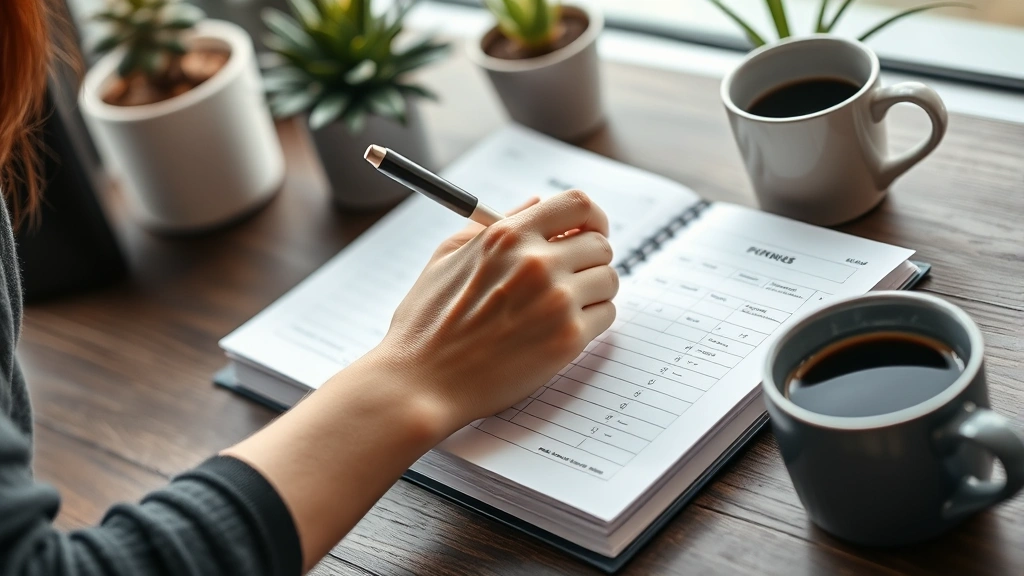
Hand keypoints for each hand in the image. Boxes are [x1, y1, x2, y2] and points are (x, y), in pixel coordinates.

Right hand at [366, 189, 618, 433]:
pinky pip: (605, 316)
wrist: (421, 383)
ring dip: (593, 292)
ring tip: (562, 307)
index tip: (588, 232)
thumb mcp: (448, 257)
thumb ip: (497, 224)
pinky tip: (561, 329)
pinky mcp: (568, 339)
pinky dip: (591, 321)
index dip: (592, 218)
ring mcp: (557, 301)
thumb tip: (535, 202)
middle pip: (600, 245)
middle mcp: (537, 263)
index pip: (578, 204)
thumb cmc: (426, 323)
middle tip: (572, 277)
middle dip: (590, 259)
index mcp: (508, 236)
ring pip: (608, 281)